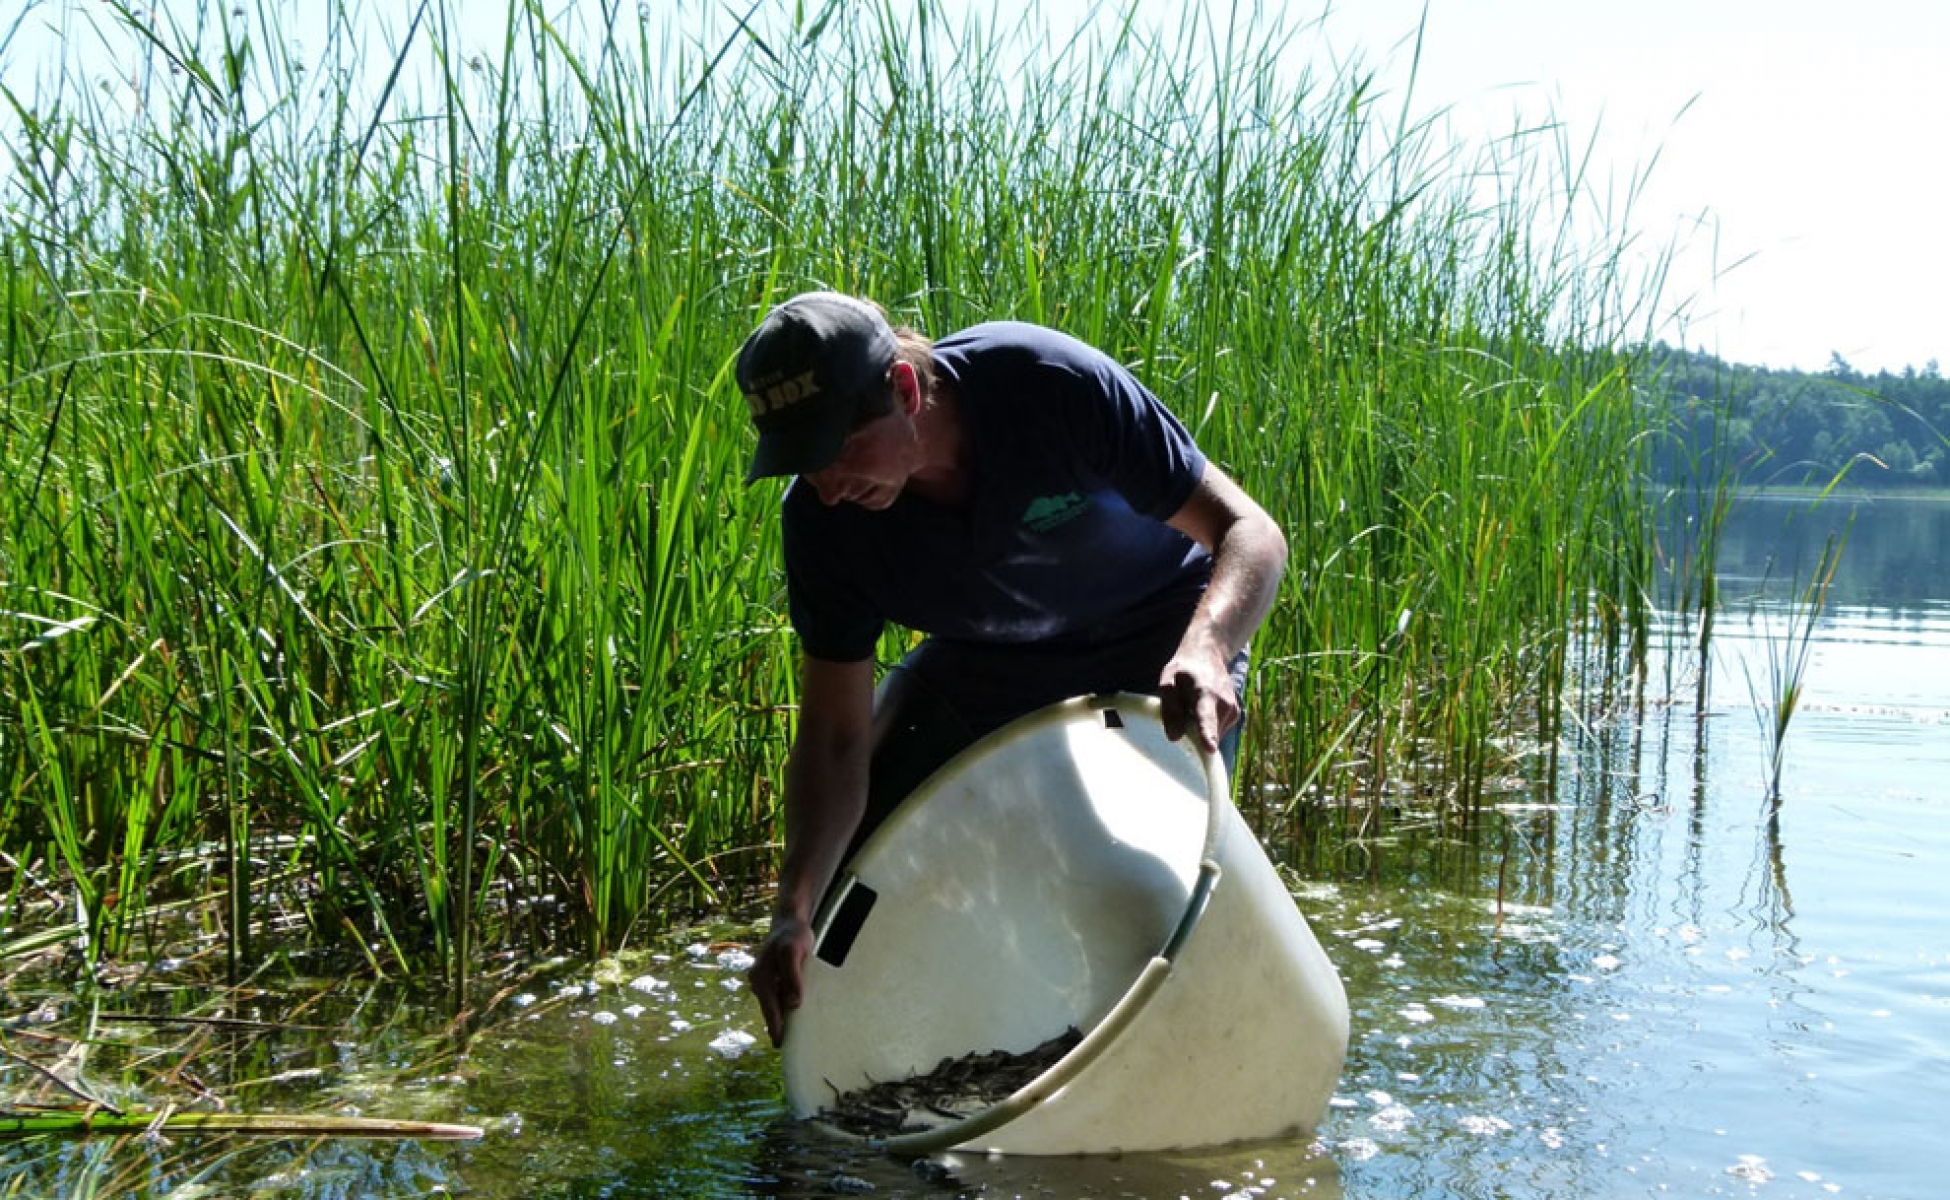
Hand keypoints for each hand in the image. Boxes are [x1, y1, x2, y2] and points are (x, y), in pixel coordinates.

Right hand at [749, 911, 813, 1046]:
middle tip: (784, 1048)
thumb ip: (793, 976)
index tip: (780, 1044)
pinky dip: (782, 1006)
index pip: (770, 1009)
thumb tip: (793, 1003)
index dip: (776, 1027)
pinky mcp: (771, 977)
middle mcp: (758, 980)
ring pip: (772, 1004)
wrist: (789, 922)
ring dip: (779, 1018)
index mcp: (761, 978)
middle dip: (776, 1027)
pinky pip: (775, 996)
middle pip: (769, 1009)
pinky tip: (791, 1014)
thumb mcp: (795, 953)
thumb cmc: (793, 936)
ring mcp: (763, 979)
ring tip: (788, 1037)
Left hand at [1157, 639, 1238, 754]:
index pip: (1206, 718)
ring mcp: (1233, 710)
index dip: (1207, 734)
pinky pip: (1218, 731)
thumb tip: (1174, 737)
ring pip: (1214, 735)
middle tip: (1184, 711)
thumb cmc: (1184, 669)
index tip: (1210, 748)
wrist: (1208, 654)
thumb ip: (1170, 710)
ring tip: (1194, 707)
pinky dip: (1208, 727)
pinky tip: (1202, 710)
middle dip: (1194, 733)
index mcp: (1206, 693)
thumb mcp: (1168, 682)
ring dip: (1200, 729)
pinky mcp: (1236, 715)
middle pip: (1208, 733)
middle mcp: (1225, 703)